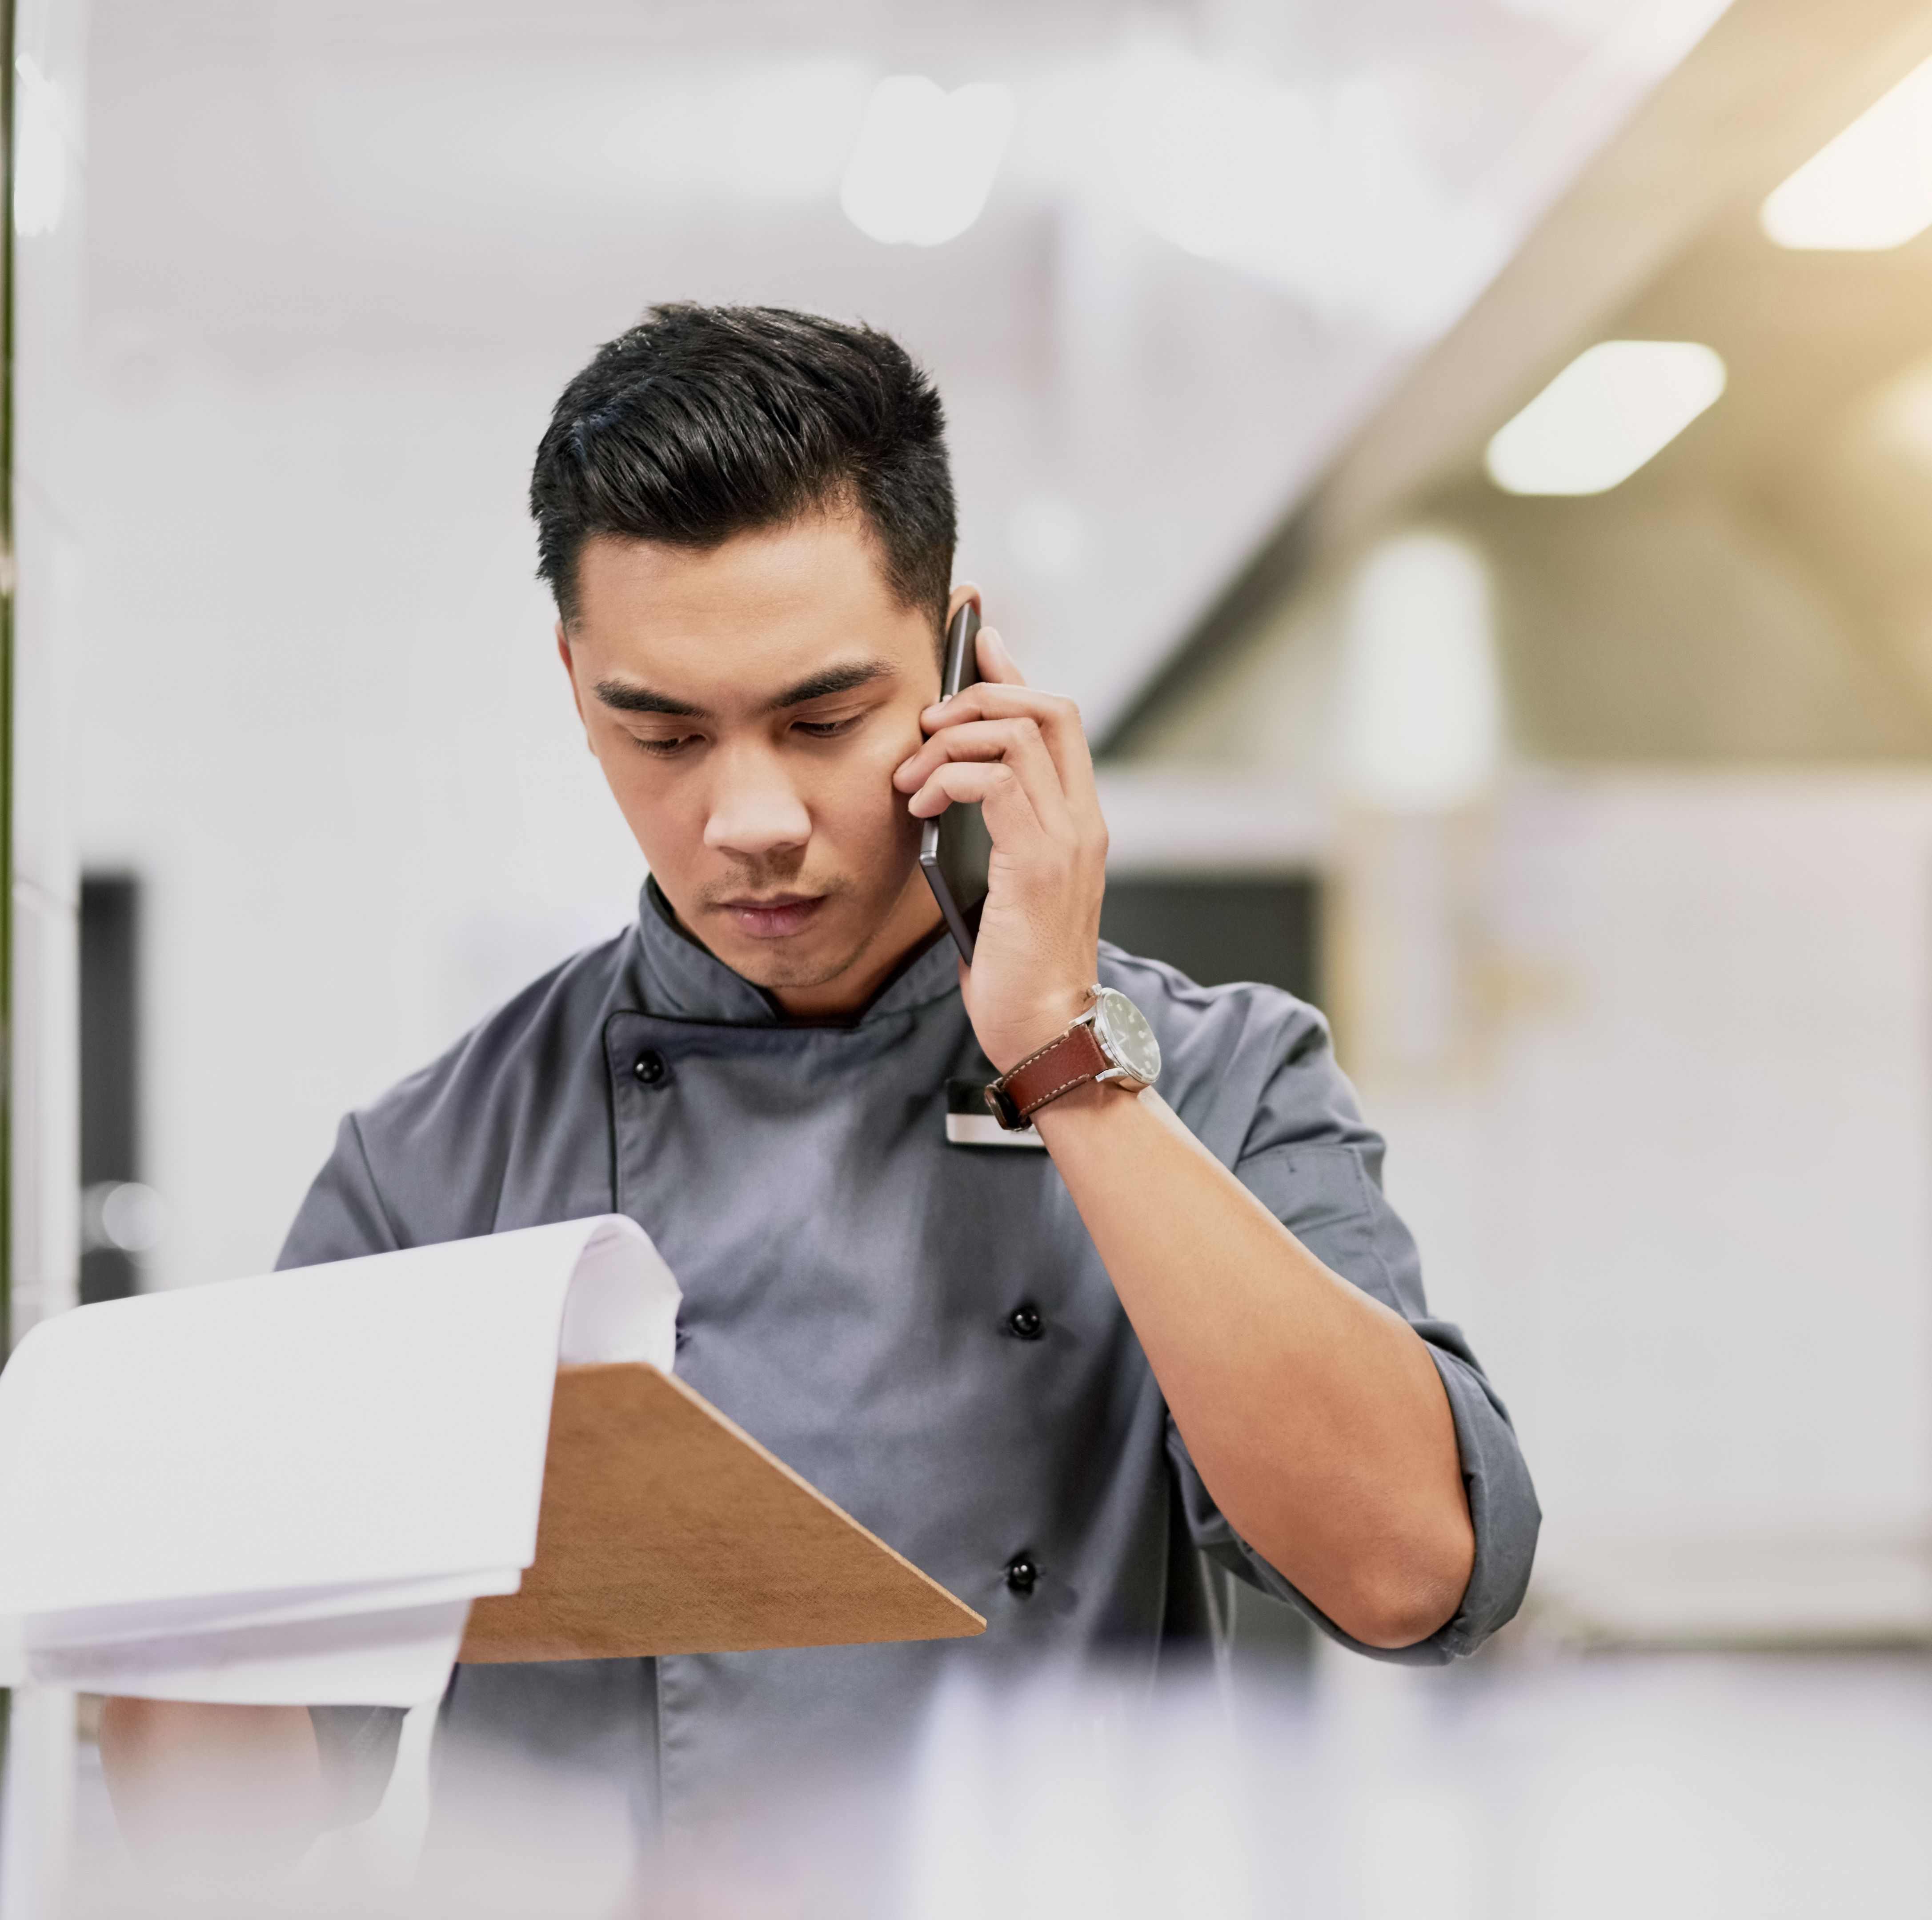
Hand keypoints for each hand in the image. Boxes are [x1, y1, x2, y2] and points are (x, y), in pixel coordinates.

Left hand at [892, 623, 1107, 1072]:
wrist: (1047, 1030)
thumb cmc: (1019, 968)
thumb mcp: (1001, 885)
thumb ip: (992, 834)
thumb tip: (946, 792)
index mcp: (1077, 821)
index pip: (1058, 718)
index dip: (1015, 674)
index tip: (978, 642)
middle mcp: (1082, 820)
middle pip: (1047, 708)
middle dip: (979, 697)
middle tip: (928, 724)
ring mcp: (1066, 838)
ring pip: (1017, 735)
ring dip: (952, 741)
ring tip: (913, 777)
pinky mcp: (1038, 862)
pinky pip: (994, 782)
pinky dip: (948, 779)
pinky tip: (920, 806)